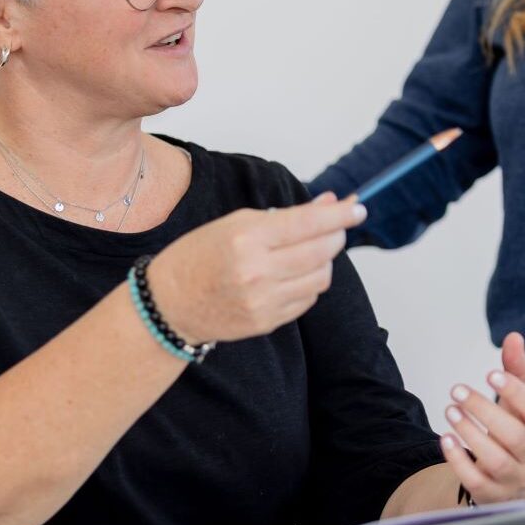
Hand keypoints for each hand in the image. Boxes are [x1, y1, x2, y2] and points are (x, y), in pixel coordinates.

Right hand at [147, 192, 362, 343]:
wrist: (168, 305)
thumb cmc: (200, 255)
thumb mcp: (236, 223)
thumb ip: (286, 215)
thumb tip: (330, 203)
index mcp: (246, 238)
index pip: (308, 223)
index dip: (339, 215)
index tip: (357, 208)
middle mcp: (256, 271)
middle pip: (321, 250)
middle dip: (336, 235)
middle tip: (337, 226)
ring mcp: (262, 300)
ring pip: (320, 277)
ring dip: (324, 260)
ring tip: (311, 250)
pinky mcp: (266, 322)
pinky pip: (307, 300)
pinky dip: (309, 283)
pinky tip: (294, 274)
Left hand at [440, 332, 524, 503]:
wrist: (514, 478)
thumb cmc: (519, 429)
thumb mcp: (522, 400)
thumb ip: (518, 370)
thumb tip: (513, 337)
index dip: (515, 393)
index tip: (490, 374)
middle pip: (515, 437)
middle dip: (484, 411)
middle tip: (458, 389)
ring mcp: (516, 479)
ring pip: (496, 460)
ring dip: (470, 433)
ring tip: (450, 409)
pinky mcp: (493, 495)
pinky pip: (476, 482)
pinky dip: (459, 460)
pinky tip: (445, 438)